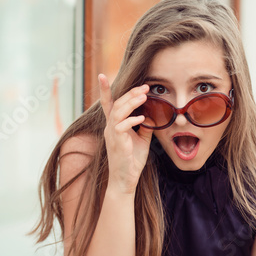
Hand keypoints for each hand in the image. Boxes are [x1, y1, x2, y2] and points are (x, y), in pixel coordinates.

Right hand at [99, 74, 152, 194]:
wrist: (125, 180)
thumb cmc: (132, 161)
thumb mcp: (142, 140)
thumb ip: (145, 127)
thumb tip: (153, 116)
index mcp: (114, 125)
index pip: (107, 104)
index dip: (104, 89)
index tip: (103, 75)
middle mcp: (109, 127)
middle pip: (116, 103)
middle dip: (130, 93)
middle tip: (145, 87)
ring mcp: (111, 134)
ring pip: (118, 111)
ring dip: (131, 102)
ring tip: (144, 96)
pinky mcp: (116, 142)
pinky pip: (121, 125)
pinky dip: (132, 119)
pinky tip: (142, 118)